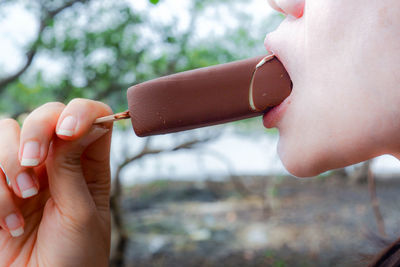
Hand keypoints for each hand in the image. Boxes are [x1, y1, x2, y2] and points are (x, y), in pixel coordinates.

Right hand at [0, 99, 112, 266]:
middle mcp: (59, 163)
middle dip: (36, 131)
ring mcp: (27, 173)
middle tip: (32, 163)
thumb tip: (70, 124)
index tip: (67, 131)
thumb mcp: (80, 213)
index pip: (93, 117)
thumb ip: (71, 167)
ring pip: (8, 131)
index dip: (81, 111)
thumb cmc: (74, 258)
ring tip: (24, 198)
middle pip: (46, 115)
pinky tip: (10, 224)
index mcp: (91, 166)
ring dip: (10, 163)